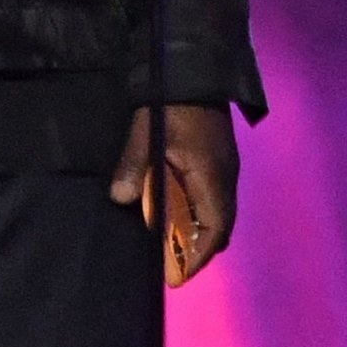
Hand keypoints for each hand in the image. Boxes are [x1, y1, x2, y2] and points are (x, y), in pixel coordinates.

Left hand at [107, 103, 237, 284]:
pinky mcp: (219, 162)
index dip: (196, 256)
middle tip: (169, 265)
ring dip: (197, 233)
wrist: (194, 69)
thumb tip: (121, 198)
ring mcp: (225, 171)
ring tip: (169, 244)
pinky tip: (175, 213)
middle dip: (197, 250)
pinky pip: (214, 200)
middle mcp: (225, 179)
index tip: (176, 276)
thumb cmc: (171, 104)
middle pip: (219, 228)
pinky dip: (198, 215)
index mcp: (212, 177)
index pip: (214, 229)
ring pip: (218, 215)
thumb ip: (135, 166)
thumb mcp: (147, 132)